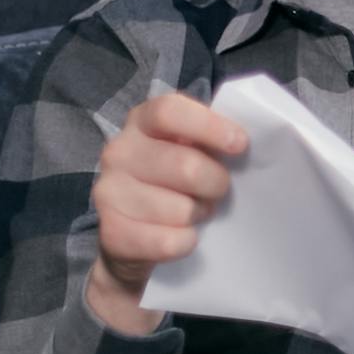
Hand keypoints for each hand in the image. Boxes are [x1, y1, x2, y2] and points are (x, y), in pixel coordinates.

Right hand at [90, 92, 245, 332]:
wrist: (131, 238)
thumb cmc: (174, 183)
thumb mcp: (190, 151)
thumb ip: (210, 140)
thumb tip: (245, 145)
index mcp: (141, 122)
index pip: (169, 111)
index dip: (209, 126)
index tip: (240, 144)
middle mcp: (118, 152)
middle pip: (185, 165)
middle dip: (215, 183)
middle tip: (218, 190)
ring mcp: (108, 192)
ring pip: (180, 209)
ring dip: (198, 214)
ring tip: (192, 211)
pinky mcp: (112, 233)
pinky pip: (169, 241)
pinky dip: (186, 242)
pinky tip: (179, 235)